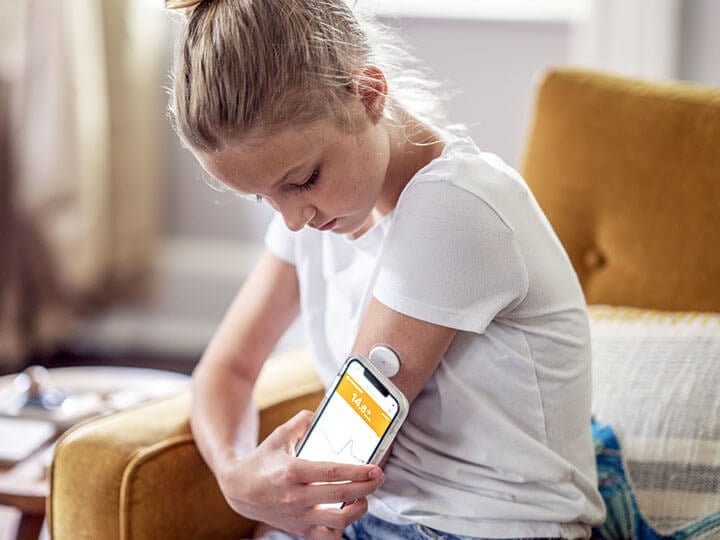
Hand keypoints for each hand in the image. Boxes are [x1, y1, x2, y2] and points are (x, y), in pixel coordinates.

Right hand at [216, 410, 384, 539]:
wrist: (238, 489)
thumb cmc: (261, 461)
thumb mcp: (279, 436)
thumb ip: (301, 422)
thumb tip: (320, 413)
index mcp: (292, 472)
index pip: (332, 473)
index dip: (357, 471)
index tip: (375, 468)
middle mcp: (296, 497)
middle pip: (340, 496)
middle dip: (366, 487)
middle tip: (379, 478)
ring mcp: (298, 516)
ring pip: (338, 522)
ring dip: (358, 509)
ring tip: (364, 496)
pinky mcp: (298, 529)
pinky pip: (326, 537)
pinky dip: (341, 528)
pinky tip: (346, 513)